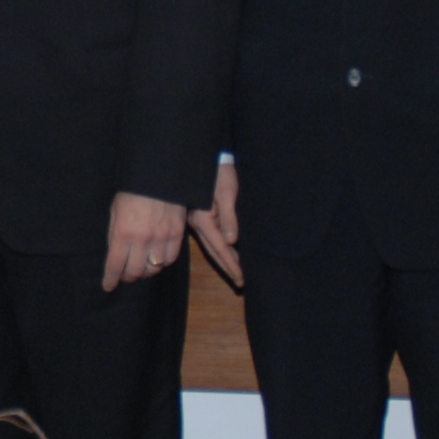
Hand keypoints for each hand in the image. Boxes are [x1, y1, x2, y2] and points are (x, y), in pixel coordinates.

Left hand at [102, 191, 186, 293]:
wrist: (158, 174)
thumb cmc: (132, 190)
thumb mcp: (115, 210)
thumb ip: (114, 233)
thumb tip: (113, 254)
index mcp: (122, 232)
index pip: (114, 266)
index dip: (111, 280)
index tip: (108, 286)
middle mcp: (142, 239)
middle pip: (135, 271)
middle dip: (128, 277)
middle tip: (125, 275)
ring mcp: (161, 237)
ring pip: (153, 268)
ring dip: (146, 271)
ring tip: (142, 267)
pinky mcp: (177, 233)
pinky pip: (170, 259)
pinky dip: (162, 263)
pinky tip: (157, 258)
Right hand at [187, 158, 243, 289]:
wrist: (207, 156)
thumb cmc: (220, 172)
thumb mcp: (227, 192)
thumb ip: (229, 217)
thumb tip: (231, 241)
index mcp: (203, 219)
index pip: (220, 247)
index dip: (231, 264)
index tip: (241, 278)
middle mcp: (197, 223)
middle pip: (214, 251)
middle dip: (227, 266)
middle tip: (240, 282)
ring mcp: (197, 220)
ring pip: (211, 245)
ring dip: (224, 259)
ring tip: (236, 273)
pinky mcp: (200, 216)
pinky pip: (210, 237)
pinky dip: (219, 248)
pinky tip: (227, 252)